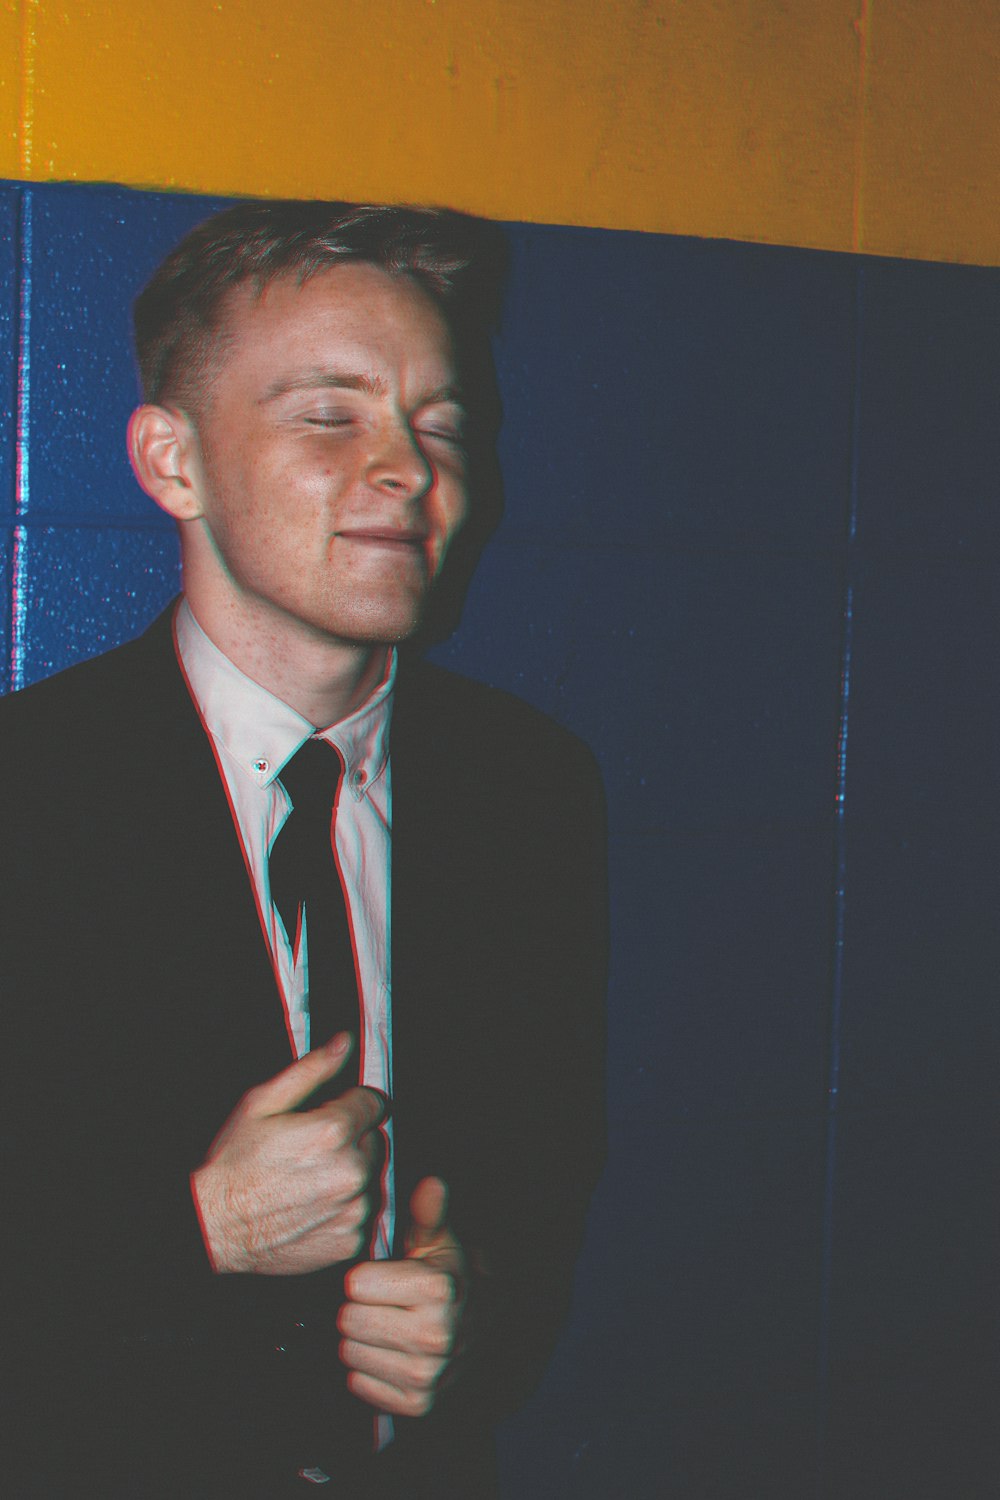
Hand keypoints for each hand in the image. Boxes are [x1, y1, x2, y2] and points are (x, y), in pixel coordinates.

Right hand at [191, 1033, 385, 1275]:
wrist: (215, 1227)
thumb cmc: (234, 1166)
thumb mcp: (262, 1103)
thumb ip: (311, 1070)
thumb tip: (343, 1044)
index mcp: (333, 1132)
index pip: (372, 1104)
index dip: (349, 1107)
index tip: (329, 1117)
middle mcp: (351, 1171)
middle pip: (374, 1141)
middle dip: (351, 1141)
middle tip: (313, 1152)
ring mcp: (354, 1209)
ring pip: (371, 1179)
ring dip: (350, 1177)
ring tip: (310, 1182)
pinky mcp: (352, 1240)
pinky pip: (363, 1214)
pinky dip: (344, 1210)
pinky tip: (313, 1207)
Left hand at [338, 1176, 466, 1416]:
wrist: (474, 1334)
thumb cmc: (446, 1280)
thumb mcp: (438, 1242)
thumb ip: (428, 1212)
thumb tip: (431, 1182)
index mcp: (438, 1290)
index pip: (355, 1284)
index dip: (364, 1277)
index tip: (382, 1276)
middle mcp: (435, 1335)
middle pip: (348, 1321)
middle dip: (358, 1309)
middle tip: (381, 1305)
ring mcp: (426, 1374)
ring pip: (349, 1353)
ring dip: (360, 1341)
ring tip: (386, 1328)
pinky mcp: (416, 1404)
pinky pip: (358, 1384)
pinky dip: (367, 1370)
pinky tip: (388, 1354)